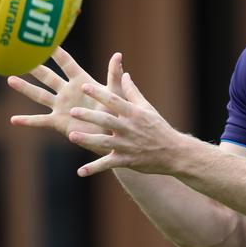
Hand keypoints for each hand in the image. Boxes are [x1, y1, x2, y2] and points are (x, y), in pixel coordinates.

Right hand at [8, 46, 123, 136]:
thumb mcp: (114, 92)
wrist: (112, 134)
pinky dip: (27, 121)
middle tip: (19, 55)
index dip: (57, 53)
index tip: (45, 41)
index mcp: (81, 81)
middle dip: (35, 67)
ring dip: (25, 88)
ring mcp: (61, 106)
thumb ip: (114, 74)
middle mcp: (68, 91)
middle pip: (48, 76)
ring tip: (10, 79)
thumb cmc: (116, 111)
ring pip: (39, 95)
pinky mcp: (58, 122)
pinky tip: (13, 120)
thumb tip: (118, 54)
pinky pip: (40, 121)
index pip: (67, 63)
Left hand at [68, 71, 185, 176]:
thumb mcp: (147, 108)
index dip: (99, 94)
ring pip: (104, 142)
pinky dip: (94, 168)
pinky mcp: (126, 160)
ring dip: (87, 140)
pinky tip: (80, 172)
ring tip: (71, 136)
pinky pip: (107, 164)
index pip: (114, 101)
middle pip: (106, 120)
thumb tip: (124, 75)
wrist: (174, 152)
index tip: (85, 86)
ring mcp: (127, 145)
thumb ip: (133, 92)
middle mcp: (129, 128)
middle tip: (73, 111)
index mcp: (134, 113)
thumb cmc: (159, 128)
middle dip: (89, 116)